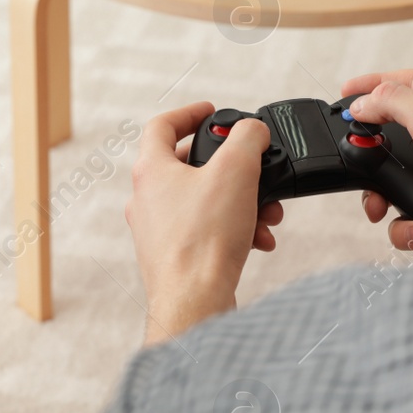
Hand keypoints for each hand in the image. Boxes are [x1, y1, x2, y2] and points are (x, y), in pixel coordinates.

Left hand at [125, 102, 283, 344]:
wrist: (194, 301)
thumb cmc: (203, 240)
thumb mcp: (236, 170)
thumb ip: (246, 138)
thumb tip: (252, 131)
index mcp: (150, 171)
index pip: (161, 125)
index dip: (189, 112)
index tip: (211, 111)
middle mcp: (146, 199)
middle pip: (189, 166)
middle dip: (232, 168)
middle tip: (253, 168)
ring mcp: (157, 230)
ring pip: (204, 202)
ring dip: (240, 203)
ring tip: (266, 214)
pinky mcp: (174, 256)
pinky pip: (208, 232)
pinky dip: (234, 230)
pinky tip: (257, 240)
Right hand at [341, 71, 412, 250]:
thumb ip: (397, 103)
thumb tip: (364, 103)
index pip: (410, 81)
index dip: (376, 81)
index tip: (347, 91)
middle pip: (394, 128)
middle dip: (370, 146)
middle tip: (356, 154)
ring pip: (391, 176)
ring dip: (379, 194)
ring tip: (382, 205)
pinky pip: (402, 212)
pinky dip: (402, 224)